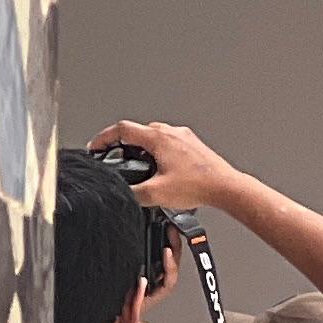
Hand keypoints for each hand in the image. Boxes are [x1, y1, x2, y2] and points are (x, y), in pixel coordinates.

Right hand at [92, 119, 238, 212]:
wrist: (226, 188)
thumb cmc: (200, 186)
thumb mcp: (157, 194)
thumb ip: (134, 193)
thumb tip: (122, 193)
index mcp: (159, 138)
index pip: (122, 129)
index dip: (103, 138)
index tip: (96, 147)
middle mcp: (171, 133)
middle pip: (138, 131)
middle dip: (123, 144)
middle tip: (114, 157)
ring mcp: (184, 138)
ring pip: (155, 136)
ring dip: (142, 147)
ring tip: (137, 164)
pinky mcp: (194, 147)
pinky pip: (170, 143)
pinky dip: (159, 152)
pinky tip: (162, 169)